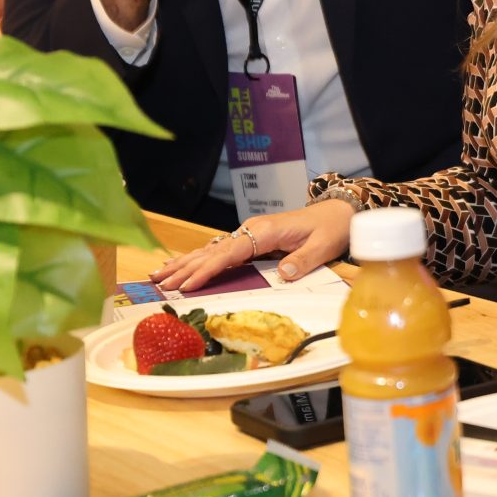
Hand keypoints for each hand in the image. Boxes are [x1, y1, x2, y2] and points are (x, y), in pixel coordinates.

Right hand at [153, 197, 357, 289]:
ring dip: (185, 263)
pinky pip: (220, 252)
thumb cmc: (330, 228)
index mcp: (265, 231)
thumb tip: (282, 276)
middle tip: (159, 283)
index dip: (207, 270)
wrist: (338, 211)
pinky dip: (199, 260)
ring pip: (211, 250)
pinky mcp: (251, 240)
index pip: (229, 253)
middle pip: (212, 251)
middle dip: (185, 267)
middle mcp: (251, 230)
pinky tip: (184, 268)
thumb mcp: (322, 246)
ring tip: (159, 276)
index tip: (187, 284)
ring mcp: (249, 234)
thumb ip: (302, 261)